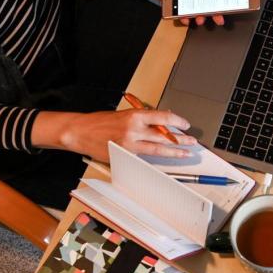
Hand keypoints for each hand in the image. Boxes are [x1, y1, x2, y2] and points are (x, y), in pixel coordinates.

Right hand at [32, 110, 196, 162]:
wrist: (80, 131)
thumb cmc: (101, 122)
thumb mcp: (124, 114)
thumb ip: (143, 119)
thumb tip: (161, 122)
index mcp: (135, 115)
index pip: (163, 118)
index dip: (178, 122)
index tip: (186, 125)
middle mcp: (134, 129)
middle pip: (164, 136)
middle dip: (181, 139)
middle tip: (192, 141)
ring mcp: (130, 144)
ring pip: (158, 149)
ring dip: (174, 151)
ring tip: (185, 152)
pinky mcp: (125, 155)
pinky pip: (145, 157)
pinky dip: (155, 157)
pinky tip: (164, 158)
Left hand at [108, 0, 223, 26]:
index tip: (224, 4)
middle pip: (206, 3)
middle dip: (214, 12)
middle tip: (218, 18)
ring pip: (195, 10)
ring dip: (200, 17)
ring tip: (200, 19)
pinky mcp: (174, 4)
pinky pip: (181, 14)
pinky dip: (185, 18)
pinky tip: (186, 19)